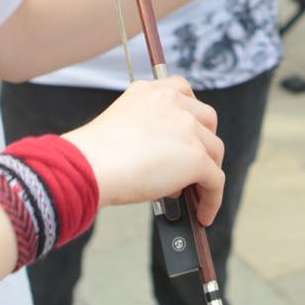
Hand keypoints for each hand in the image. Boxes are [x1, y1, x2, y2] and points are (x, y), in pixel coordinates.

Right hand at [63, 77, 225, 225]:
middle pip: (207, 119)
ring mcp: (187, 127)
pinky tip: (203, 215)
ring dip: (208, 172)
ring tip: (194, 194)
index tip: (188, 130)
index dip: (190, 114)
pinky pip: (215, 180)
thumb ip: (150, 132)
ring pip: (214, 151)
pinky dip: (212, 199)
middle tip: (193, 165)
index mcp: (151, 90)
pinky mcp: (196, 157)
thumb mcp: (123, 127)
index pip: (183, 91)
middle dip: (203, 141)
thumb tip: (170, 164)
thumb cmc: (94, 155)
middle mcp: (172, 101)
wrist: (88, 166)